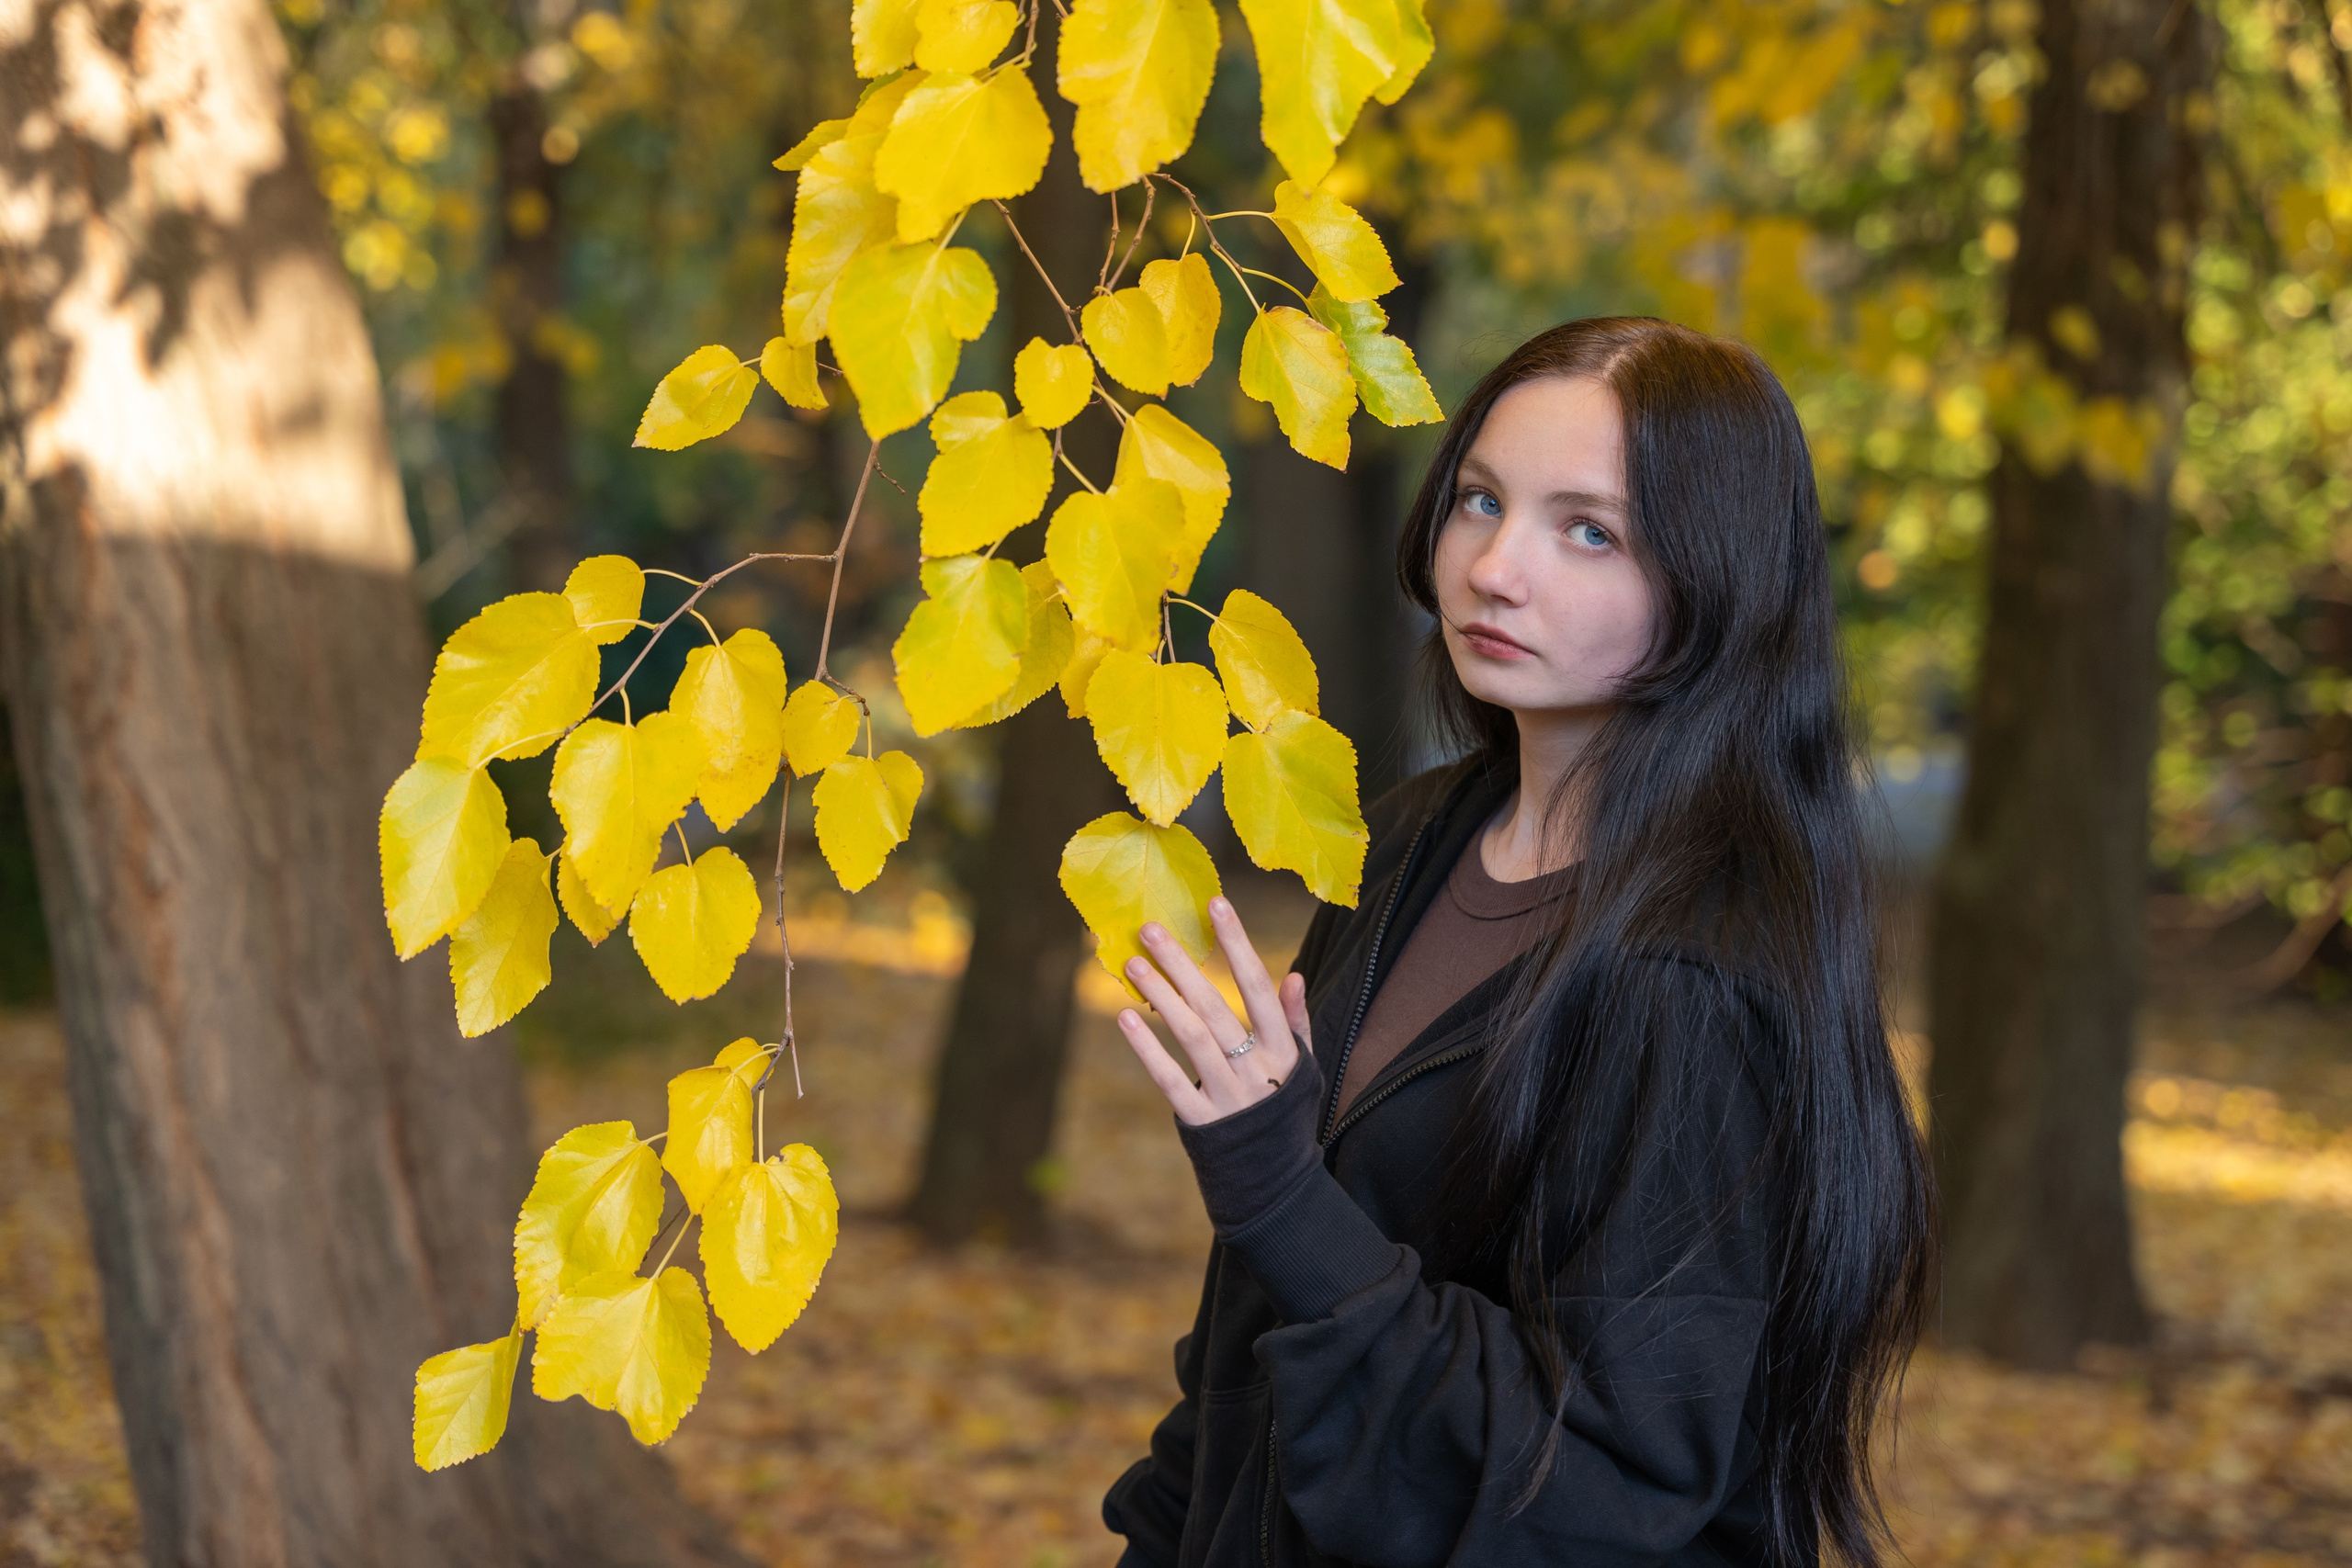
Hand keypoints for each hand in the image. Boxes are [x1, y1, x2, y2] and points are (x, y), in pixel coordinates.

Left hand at [1117, 896, 1314, 1126]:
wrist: (1276, 1182)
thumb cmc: (1285, 1112)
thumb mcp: (1304, 1067)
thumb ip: (1295, 1021)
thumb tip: (1293, 974)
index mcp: (1283, 1049)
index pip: (1257, 986)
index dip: (1237, 943)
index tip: (1216, 903)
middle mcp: (1256, 1069)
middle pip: (1215, 1006)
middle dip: (1182, 964)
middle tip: (1151, 929)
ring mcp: (1227, 1096)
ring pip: (1191, 1036)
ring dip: (1161, 996)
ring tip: (1134, 964)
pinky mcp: (1201, 1122)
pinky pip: (1170, 1080)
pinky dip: (1147, 1049)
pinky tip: (1126, 1018)